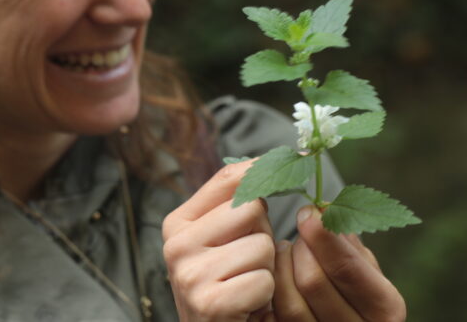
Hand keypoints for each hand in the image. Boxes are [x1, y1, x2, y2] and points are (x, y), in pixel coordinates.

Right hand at [163, 161, 275, 321]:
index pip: (229, 179)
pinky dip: (265, 297)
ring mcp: (190, 274)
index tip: (289, 163)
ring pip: (263, 246)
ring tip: (245, 286)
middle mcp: (176, 244)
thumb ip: (234, 203)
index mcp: (178, 222)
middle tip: (247, 263)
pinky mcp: (209, 303)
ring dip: (266, 270)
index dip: (263, 174)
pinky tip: (246, 307)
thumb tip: (265, 160)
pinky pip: (265, 281)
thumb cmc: (227, 286)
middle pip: (252, 209)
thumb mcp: (221, 240)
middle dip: (264, 236)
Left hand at [268, 206, 405, 321]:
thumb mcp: (366, 264)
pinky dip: (272, 289)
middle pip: (313, 282)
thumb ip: (349, 241)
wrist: (352, 320)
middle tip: (300, 230)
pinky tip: (276, 271)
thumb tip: (321, 210)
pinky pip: (276, 317)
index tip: (308, 213)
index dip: (323, 236)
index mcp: (386, 308)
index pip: (347, 268)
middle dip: (301, 248)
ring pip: (290, 303)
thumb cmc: (358, 283)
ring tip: (284, 247)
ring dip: (282, 266)